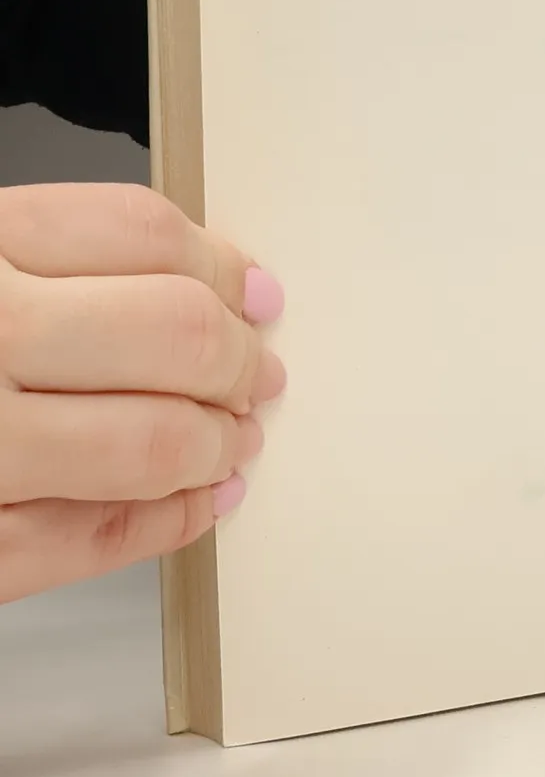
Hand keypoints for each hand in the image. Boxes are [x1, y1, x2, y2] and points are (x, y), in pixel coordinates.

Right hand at [0, 185, 283, 603]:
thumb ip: (54, 258)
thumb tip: (221, 283)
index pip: (142, 234)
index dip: (220, 267)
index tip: (253, 294)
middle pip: (172, 334)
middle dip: (238, 360)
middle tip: (257, 374)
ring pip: (152, 441)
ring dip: (218, 444)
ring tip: (232, 440)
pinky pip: (88, 542)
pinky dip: (165, 524)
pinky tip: (194, 503)